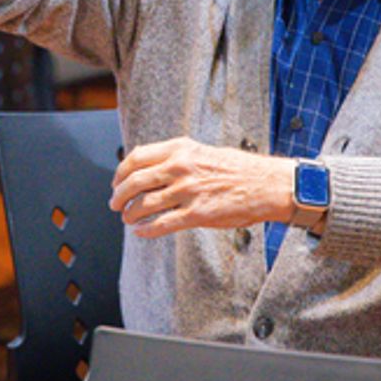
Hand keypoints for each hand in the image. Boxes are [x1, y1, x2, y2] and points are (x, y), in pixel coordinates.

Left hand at [109, 137, 295, 237]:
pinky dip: (146, 230)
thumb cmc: (237, 169)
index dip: (121, 172)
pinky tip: (140, 232)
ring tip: (127, 218)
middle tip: (115, 203)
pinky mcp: (197, 214)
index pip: (137, 157)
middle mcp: (180, 167)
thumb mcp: (201, 151)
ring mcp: (188, 191)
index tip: (117, 182)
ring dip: (130, 213)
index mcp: (180, 149)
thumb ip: (175, 157)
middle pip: (135, 181)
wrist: (266, 184)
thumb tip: (148, 166)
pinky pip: (162, 224)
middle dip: (119, 195)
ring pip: (144, 204)